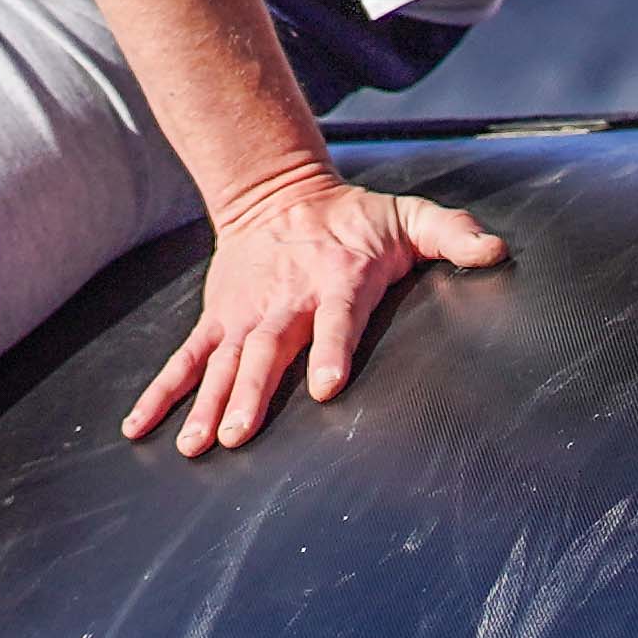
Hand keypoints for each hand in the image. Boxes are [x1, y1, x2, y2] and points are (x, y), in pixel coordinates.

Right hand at [120, 169, 506, 456]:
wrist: (276, 191)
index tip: (323, 387)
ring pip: (225, 364)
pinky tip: (141, 426)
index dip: (329, 351)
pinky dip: (162, 392)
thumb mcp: (410, 217)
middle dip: (251, 394)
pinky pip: (186, 359)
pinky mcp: (219, 320)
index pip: (334, 319)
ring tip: (193, 446)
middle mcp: (286, 302)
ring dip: (206, 404)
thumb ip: (454, 234)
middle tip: (235, 436)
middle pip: (267, 352)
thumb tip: (496, 251)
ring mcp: (246, 314)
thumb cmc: (354, 218)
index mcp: (336, 281)